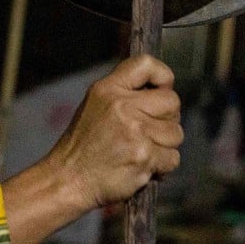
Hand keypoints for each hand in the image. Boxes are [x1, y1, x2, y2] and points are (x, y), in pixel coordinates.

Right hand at [41, 55, 182, 210]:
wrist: (68, 179)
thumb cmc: (83, 144)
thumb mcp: (95, 104)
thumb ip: (124, 92)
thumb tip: (161, 89)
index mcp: (108, 89)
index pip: (146, 64)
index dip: (163, 76)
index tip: (160, 91)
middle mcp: (122, 107)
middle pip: (172, 101)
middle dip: (168, 118)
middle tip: (151, 130)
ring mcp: (135, 133)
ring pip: (176, 133)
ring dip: (165, 144)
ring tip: (143, 149)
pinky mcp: (144, 157)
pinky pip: (173, 157)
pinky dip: (162, 165)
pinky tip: (144, 165)